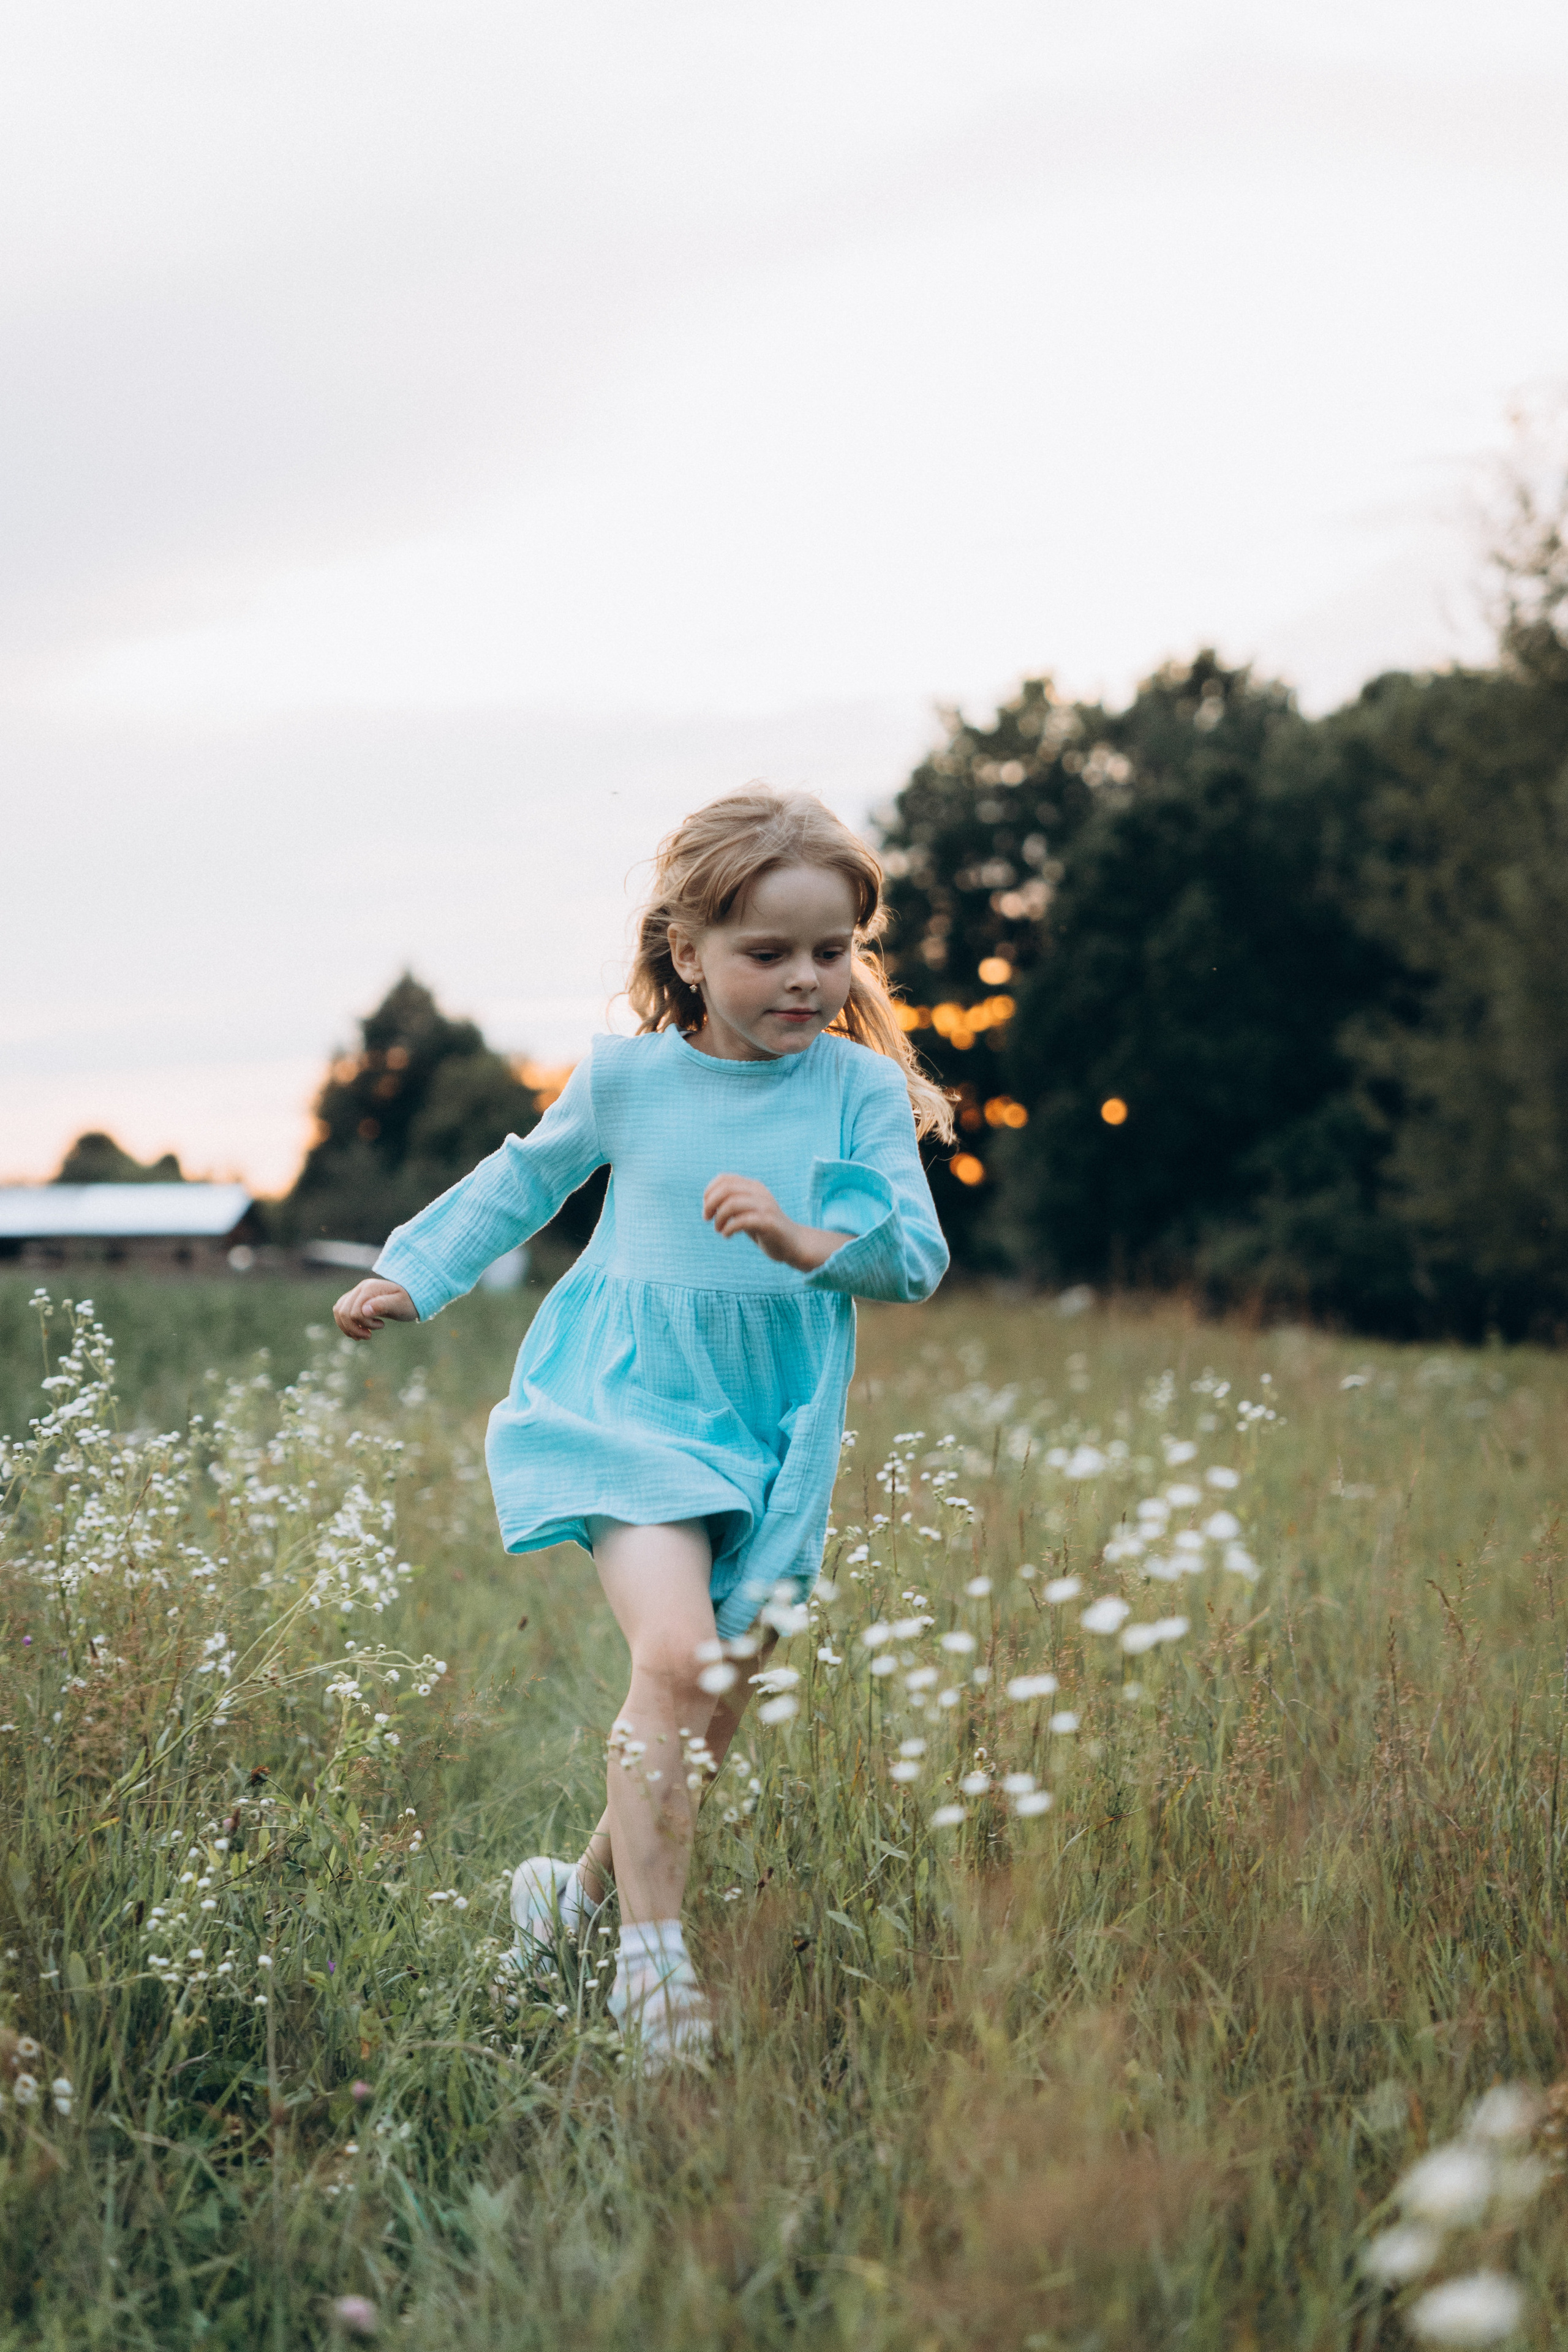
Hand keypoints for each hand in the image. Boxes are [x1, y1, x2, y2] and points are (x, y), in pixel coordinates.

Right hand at [333, 1278, 417, 1339]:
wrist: (413, 1296)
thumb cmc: (409, 1301)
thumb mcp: (400, 1305)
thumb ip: (383, 1305)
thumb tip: (364, 1310)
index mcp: (369, 1288)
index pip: (354, 1312)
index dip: (364, 1324)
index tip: (381, 1326)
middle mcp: (360, 1288)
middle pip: (342, 1312)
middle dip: (353, 1328)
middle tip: (369, 1336)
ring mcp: (357, 1293)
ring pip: (339, 1311)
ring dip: (348, 1327)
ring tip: (363, 1334)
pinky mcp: (357, 1299)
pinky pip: (342, 1311)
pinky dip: (347, 1323)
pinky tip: (360, 1330)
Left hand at [702, 1175, 845, 1271]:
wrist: (793, 1244)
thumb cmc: (764, 1229)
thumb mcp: (746, 1212)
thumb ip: (731, 1204)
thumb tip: (707, 1203)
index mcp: (754, 1186)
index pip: (724, 1178)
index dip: (709, 1192)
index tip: (707, 1208)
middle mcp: (760, 1193)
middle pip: (726, 1189)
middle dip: (710, 1204)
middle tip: (706, 1218)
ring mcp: (766, 1207)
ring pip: (732, 1204)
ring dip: (719, 1218)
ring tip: (718, 1229)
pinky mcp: (769, 1222)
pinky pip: (742, 1221)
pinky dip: (729, 1228)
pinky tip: (726, 1235)